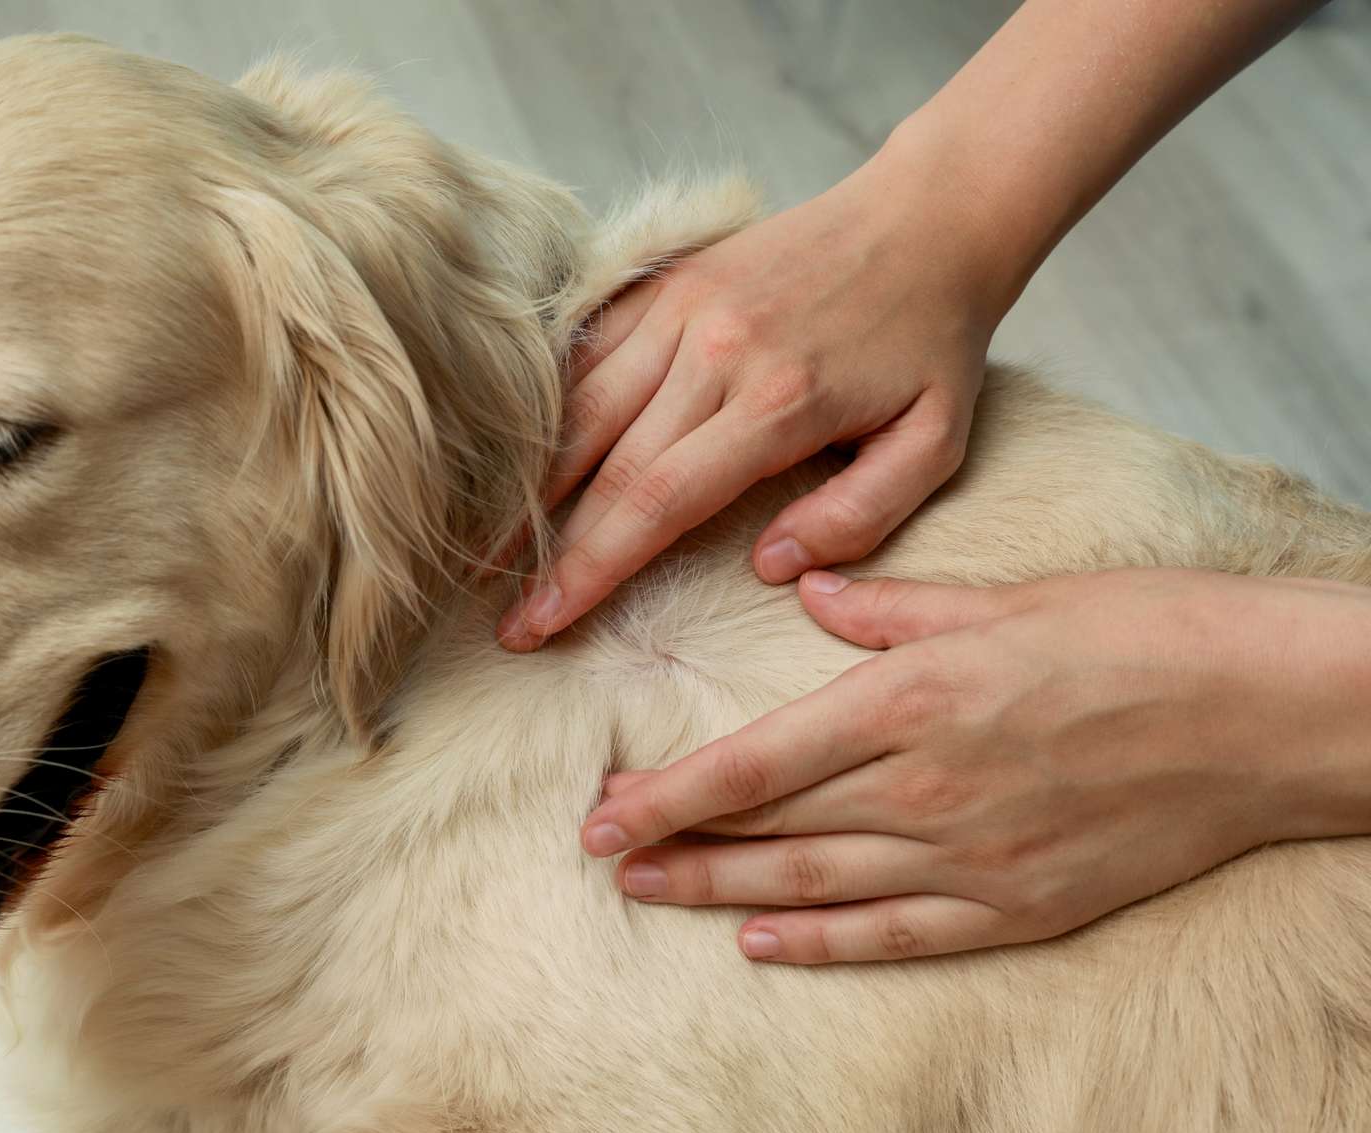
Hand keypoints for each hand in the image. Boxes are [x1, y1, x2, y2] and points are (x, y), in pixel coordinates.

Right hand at [497, 147, 1008, 651]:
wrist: (928, 217)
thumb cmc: (934, 343)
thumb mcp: (935, 444)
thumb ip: (859, 516)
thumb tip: (771, 567)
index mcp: (777, 402)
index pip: (656, 502)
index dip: (591, 571)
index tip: (543, 623)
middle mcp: (714, 351)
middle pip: (603, 467)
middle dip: (547, 553)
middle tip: (507, 620)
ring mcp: (682, 309)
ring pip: (579, 409)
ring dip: (529, 487)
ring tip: (489, 551)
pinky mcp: (667, 283)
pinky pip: (587, 353)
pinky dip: (549, 411)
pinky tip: (521, 463)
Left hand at [579, 568, 1370, 962]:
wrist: (1265, 714)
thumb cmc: (1140, 634)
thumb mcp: (1004, 597)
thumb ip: (889, 608)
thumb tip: (808, 589)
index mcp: (912, 701)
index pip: (755, 761)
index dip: (669, 794)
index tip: (601, 812)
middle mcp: (924, 789)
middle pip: (769, 827)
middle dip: (676, 842)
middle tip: (602, 854)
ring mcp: (970, 859)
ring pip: (814, 885)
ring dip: (722, 892)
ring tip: (652, 894)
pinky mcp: (1017, 907)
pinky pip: (896, 935)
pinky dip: (822, 941)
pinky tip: (762, 941)